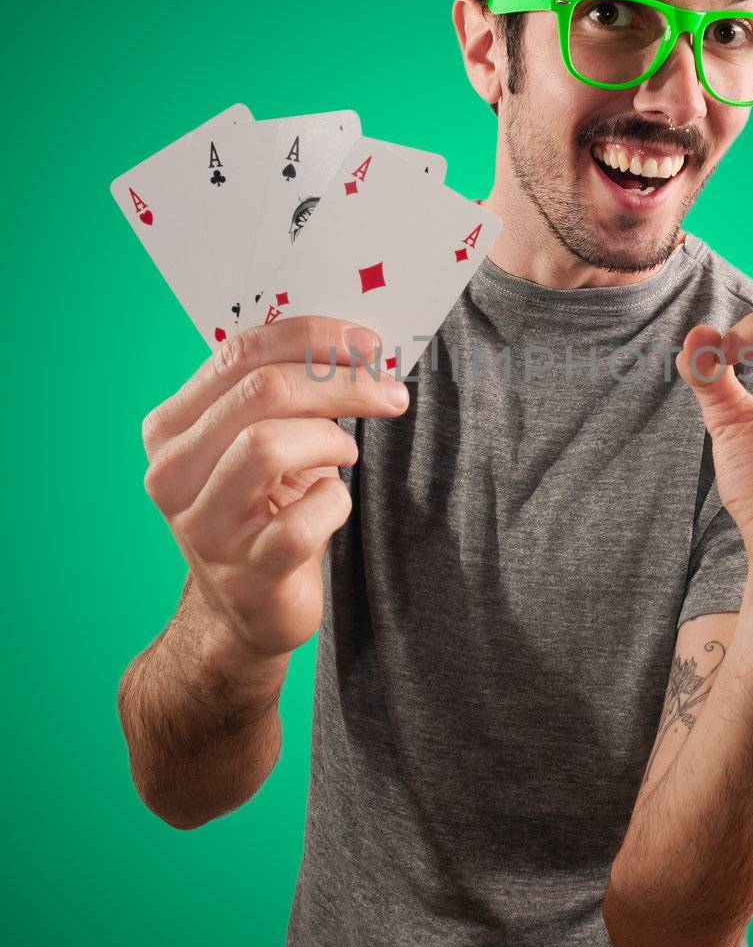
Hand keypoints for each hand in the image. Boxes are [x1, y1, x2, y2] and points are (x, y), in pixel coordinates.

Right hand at [141, 317, 409, 658]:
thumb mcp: (257, 441)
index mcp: (171, 428)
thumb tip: (356, 345)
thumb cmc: (263, 507)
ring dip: (330, 440)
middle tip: (388, 392)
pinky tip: (332, 505)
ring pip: (269, 446)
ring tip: (344, 454)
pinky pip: (302, 520)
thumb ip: (284, 391)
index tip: (366, 343)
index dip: (310, 337)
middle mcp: (172, 474)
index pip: (238, 353)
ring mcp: (203, 527)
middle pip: (261, 392)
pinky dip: (334, 503)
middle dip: (338, 382)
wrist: (246, 608)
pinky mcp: (246, 574)